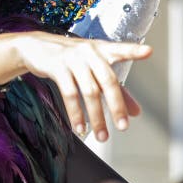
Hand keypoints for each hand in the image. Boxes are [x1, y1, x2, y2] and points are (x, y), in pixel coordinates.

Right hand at [0, 31, 151, 141]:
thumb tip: (136, 112)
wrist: (35, 47)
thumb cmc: (70, 58)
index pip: (119, 49)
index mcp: (101, 49)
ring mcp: (72, 59)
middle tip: (123, 127)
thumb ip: (116, 88)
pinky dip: (76, 113)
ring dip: (96, 116)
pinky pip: (69, 94)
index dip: (133, 51)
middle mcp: (89, 52)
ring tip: (102, 136)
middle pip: (107, 80)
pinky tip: (80, 128)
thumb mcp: (92, 68)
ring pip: (89, 91)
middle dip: (116, 106)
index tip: (148, 52)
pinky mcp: (57, 67)